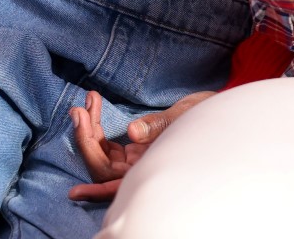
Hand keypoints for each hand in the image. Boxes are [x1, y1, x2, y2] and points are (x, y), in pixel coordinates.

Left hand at [67, 89, 212, 200]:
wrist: (219, 110)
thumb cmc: (207, 116)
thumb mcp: (184, 116)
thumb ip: (158, 125)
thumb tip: (132, 132)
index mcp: (153, 168)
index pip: (117, 187)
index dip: (95, 192)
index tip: (74, 191)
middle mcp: (140, 168)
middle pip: (102, 166)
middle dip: (86, 139)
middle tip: (80, 109)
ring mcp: (136, 159)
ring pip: (102, 153)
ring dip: (90, 128)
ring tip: (87, 101)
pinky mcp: (135, 148)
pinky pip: (108, 143)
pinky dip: (98, 124)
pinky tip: (95, 103)